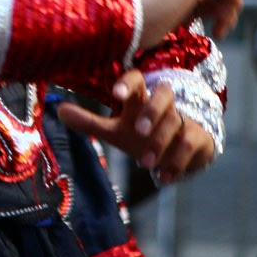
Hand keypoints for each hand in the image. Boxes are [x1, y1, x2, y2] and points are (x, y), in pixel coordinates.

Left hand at [57, 71, 215, 183]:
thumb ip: (89, 122)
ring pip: (176, 121)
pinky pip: (190, 143)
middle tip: (138, 131)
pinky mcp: (198, 137)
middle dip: (152, 111)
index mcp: (141, 97)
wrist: (180, 150)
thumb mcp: (115, 130)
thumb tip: (59, 109)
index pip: (136, 79)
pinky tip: (164, 178)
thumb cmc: (142, 134)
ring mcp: (183, 118)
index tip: (114, 95)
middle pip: (164, 93)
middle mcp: (163, 104)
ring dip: (160, 142)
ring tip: (144, 165)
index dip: (126, 84)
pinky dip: (177, 162)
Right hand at [132, 0, 241, 49]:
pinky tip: (221, 25)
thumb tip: (212, 11)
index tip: (207, 23)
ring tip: (221, 29)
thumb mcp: (168, 14)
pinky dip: (233, 2)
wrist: (121, 19)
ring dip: (231, 2)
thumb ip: (190, 8)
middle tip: (220, 25)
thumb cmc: (135, 24)